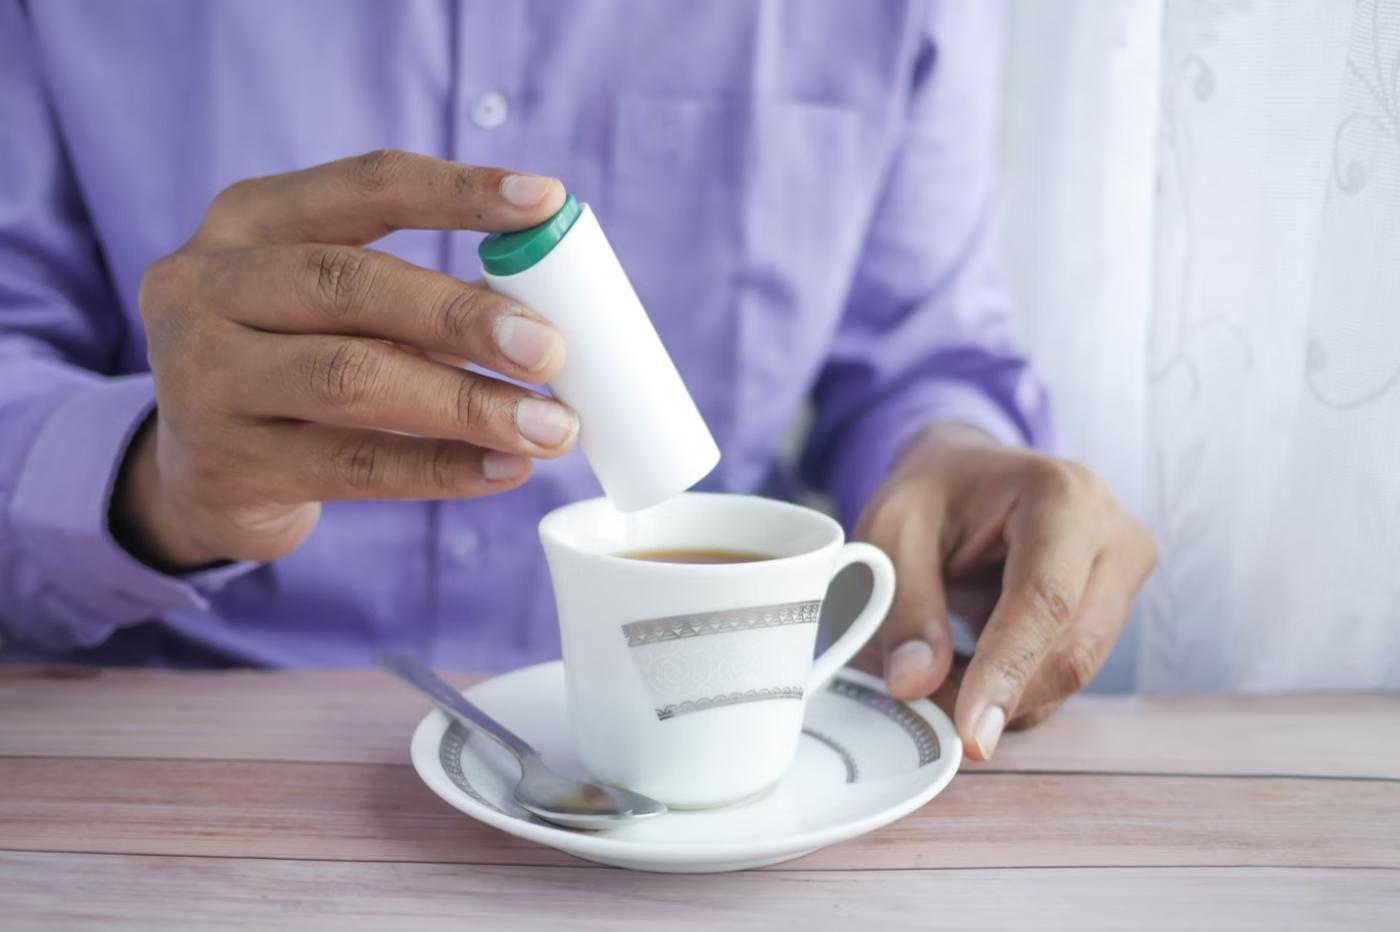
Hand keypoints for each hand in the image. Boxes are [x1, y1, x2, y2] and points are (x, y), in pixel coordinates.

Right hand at [114, 151, 576, 569]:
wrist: (192, 474)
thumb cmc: (292, 365)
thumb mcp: (332, 309)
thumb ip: (418, 298)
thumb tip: (541, 312)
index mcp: (248, 220)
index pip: (365, 186)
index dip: (460, 192)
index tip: (546, 202)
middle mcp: (206, 287)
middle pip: (349, 284)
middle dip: (462, 316)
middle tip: (551, 349)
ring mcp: (203, 379)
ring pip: (351, 379)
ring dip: (467, 404)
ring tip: (551, 426)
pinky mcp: (229, 467)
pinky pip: (356, 467)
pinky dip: (443, 468)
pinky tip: (506, 470)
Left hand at [856, 423, 1155, 760]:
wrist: (968, 474)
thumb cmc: (934, 492)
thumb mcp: (892, 530)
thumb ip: (902, 605)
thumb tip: (916, 685)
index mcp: (1063, 496)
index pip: (1046, 600)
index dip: (1008, 671)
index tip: (971, 731)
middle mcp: (1114, 535)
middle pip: (1072, 649)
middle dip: (998, 696)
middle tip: (924, 709)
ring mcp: (1124, 577)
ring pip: (1071, 673)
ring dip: (1002, 696)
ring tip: (935, 672)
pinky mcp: (1114, 613)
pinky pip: (1066, 675)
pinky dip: (1013, 690)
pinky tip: (969, 668)